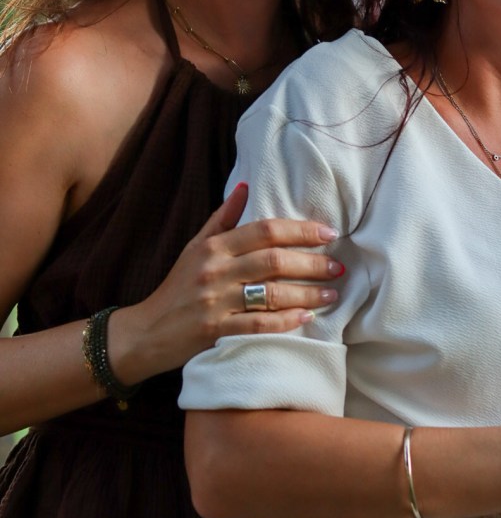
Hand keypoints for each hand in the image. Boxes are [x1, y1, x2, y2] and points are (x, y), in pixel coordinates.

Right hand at [109, 183, 343, 381]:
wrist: (146, 332)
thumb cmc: (176, 287)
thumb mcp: (195, 247)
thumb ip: (223, 218)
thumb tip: (245, 185)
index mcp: (214, 247)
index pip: (265, 230)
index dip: (300, 231)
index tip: (329, 234)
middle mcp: (215, 271)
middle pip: (274, 260)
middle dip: (311, 263)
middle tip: (337, 267)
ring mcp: (215, 302)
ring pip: (270, 293)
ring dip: (307, 294)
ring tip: (331, 294)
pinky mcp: (215, 331)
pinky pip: (258, 324)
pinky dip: (285, 321)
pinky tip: (306, 318)